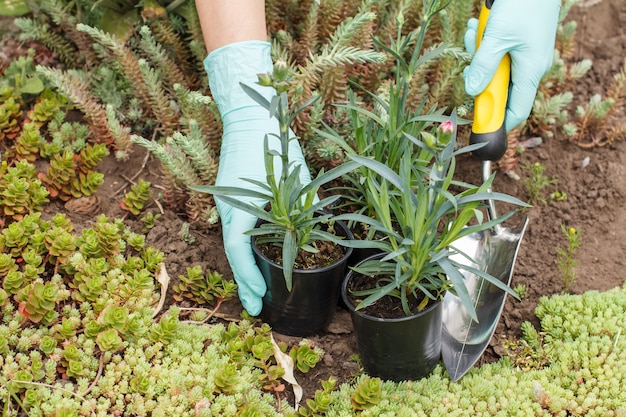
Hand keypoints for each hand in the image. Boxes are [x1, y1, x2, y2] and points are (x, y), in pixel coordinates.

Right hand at [204, 40, 311, 314]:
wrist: (249, 115)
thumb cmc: (273, 142)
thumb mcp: (295, 174)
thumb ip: (306, 203)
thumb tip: (321, 229)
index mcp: (240, 204)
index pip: (238, 250)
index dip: (248, 277)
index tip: (259, 297)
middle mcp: (230, 209)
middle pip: (234, 255)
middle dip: (245, 284)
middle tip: (255, 310)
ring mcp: (230, 205)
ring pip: (235, 246)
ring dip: (245, 271)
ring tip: (255, 295)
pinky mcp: (234, 200)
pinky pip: (238, 233)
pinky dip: (245, 253)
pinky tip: (255, 265)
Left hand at [463, 0, 560, 130]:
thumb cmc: (522, 6)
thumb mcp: (497, 38)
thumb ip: (483, 67)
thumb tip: (471, 92)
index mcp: (531, 72)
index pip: (517, 112)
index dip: (498, 122)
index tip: (479, 127)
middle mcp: (530, 67)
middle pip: (499, 89)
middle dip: (479, 78)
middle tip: (468, 63)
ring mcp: (525, 55)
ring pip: (494, 69)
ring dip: (477, 55)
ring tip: (473, 33)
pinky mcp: (518, 43)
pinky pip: (496, 52)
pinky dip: (483, 43)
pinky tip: (477, 27)